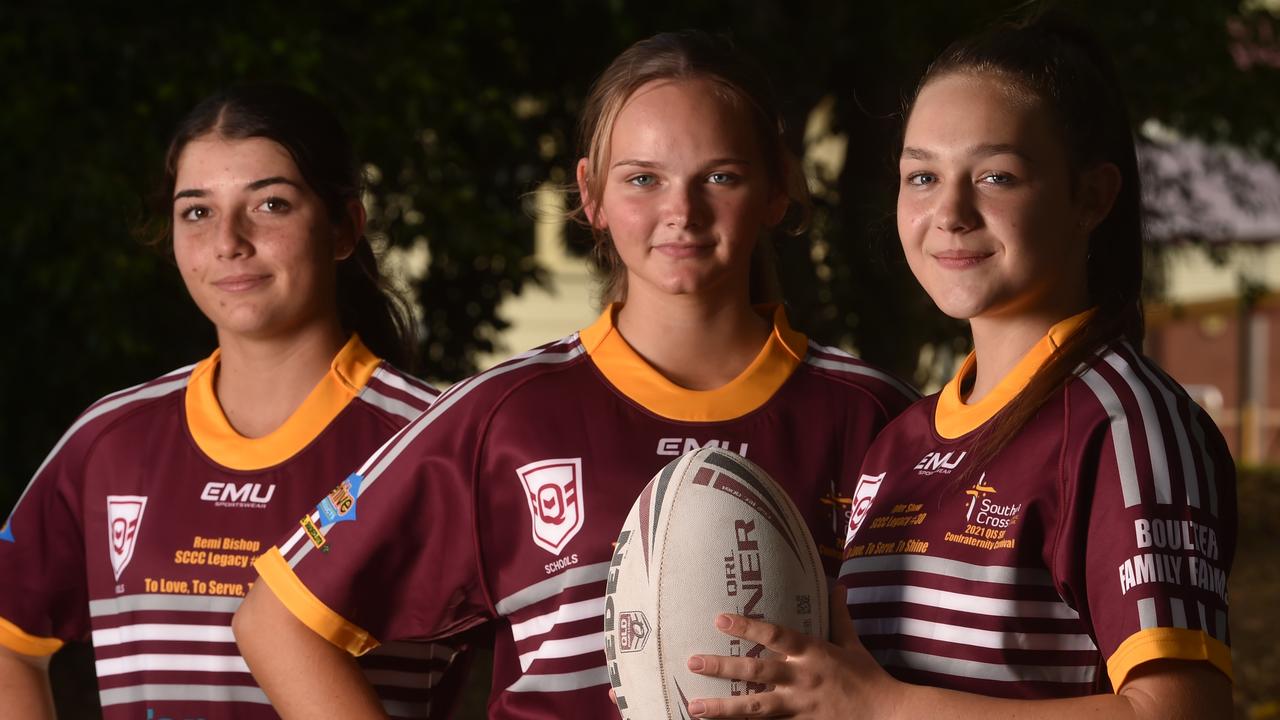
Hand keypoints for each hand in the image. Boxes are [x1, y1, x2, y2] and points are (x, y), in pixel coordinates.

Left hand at [685, 585, 900, 717]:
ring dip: (723, 708)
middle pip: (756, 671)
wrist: (888, 715)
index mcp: (813, 653)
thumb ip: (839, 615)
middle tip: (692, 662)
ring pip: (755, 707)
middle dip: (722, 667)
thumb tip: (838, 585)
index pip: (775, 635)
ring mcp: (800, 707)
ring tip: (694, 707)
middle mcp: (802, 678)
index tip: (719, 619)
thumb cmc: (868, 678)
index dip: (747, 626)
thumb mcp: (853, 644)